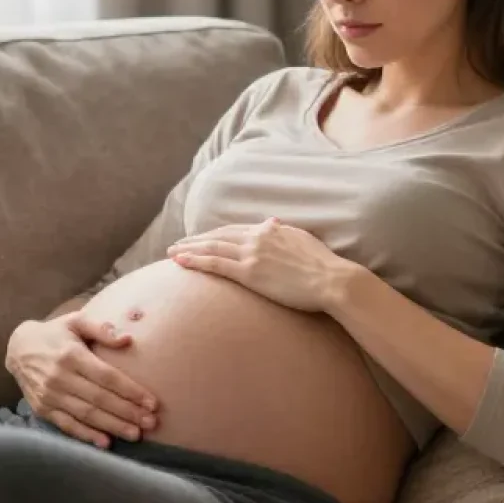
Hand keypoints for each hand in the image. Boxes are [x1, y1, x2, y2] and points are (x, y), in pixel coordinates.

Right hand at [5, 313, 157, 447]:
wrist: (18, 348)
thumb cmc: (55, 334)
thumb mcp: (75, 322)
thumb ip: (101, 330)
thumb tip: (128, 339)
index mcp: (71, 354)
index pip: (107, 376)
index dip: (130, 390)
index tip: (152, 402)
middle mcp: (60, 377)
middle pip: (100, 399)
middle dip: (128, 412)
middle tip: (151, 422)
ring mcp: (50, 395)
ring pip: (86, 415)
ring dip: (113, 426)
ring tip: (136, 434)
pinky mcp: (42, 408)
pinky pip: (67, 425)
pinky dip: (86, 435)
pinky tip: (105, 442)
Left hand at [166, 217, 355, 312]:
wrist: (332, 280)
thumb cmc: (323, 266)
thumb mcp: (303, 239)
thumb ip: (283, 232)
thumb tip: (271, 222)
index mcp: (271, 230)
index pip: (235, 230)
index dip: (215, 234)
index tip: (201, 238)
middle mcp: (258, 237)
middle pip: (218, 235)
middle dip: (196, 239)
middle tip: (177, 244)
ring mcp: (252, 254)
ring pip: (212, 247)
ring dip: (189, 248)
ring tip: (171, 252)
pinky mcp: (249, 273)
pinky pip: (215, 263)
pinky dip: (195, 260)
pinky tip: (180, 261)